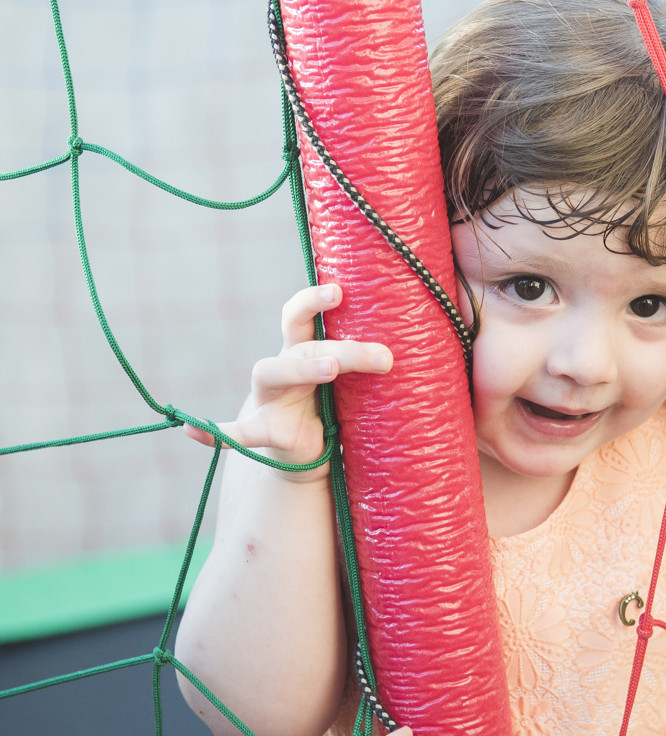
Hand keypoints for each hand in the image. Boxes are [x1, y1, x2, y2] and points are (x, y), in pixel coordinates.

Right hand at [183, 283, 392, 480]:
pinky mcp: (262, 429)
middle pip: (304, 346)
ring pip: (272, 371)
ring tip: (330, 368)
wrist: (304, 446)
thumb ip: (363, 361)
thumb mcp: (349, 380)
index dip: (313, 300)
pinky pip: (235, 431)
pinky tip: (192, 432)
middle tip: (383, 357)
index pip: (299, 315)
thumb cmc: (330, 402)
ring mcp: (268, 397)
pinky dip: (216, 433)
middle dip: (343, 349)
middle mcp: (283, 366)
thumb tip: (402, 344)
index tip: (340, 290)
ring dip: (302, 367)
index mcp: (301, 348)